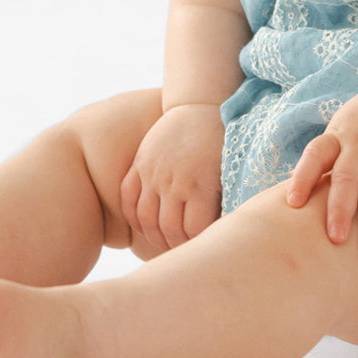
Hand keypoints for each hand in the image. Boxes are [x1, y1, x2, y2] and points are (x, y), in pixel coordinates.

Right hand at [120, 105, 224, 251]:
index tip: (204, 247)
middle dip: (176, 245)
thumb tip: (221, 233)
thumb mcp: (229, 171)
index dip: (198, 244)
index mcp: (200, 185)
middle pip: (168, 229)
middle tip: (184, 250)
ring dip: (154, 235)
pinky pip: (128, 198)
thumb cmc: (221, 142)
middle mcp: (173, 181)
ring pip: (145, 218)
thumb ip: (222, 202)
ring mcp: (153, 173)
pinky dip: (133, 216)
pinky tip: (144, 224)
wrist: (199, 107)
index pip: (194, 231)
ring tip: (165, 241)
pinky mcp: (139, 164)